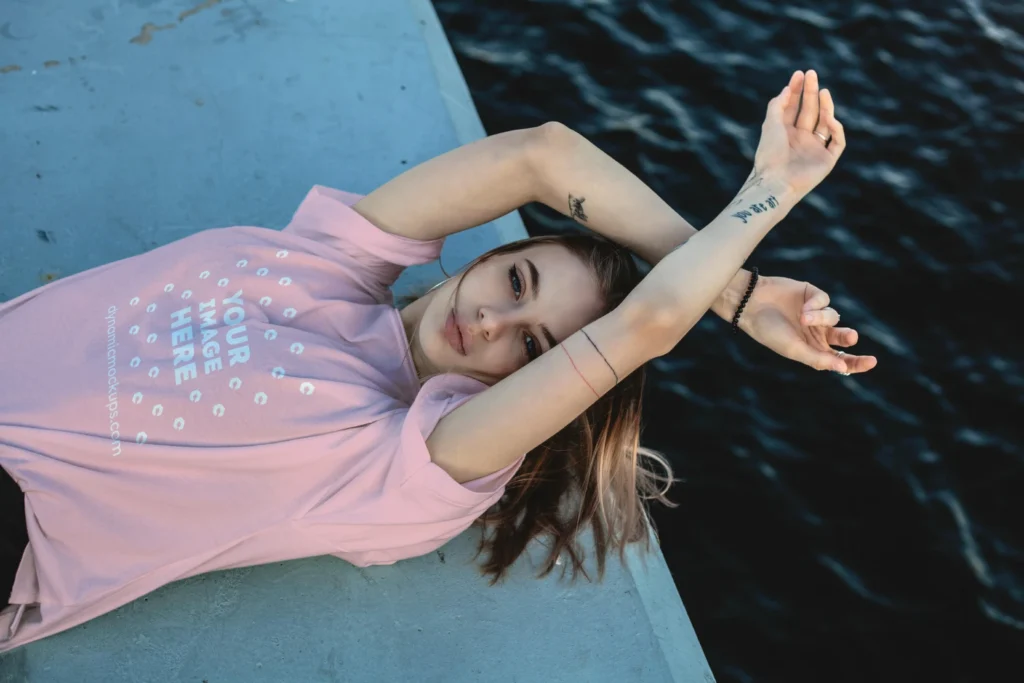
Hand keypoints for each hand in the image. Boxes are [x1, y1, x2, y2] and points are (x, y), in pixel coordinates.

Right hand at [738, 275, 876, 374]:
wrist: (751, 304)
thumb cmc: (769, 331)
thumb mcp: (794, 349)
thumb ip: (818, 359)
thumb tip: (843, 369)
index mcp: (812, 350)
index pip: (840, 359)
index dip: (856, 362)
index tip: (871, 362)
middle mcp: (816, 333)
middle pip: (843, 338)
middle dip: (848, 337)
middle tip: (850, 336)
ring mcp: (815, 313)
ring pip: (833, 316)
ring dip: (821, 318)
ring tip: (803, 317)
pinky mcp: (812, 295)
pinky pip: (825, 300)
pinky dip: (816, 304)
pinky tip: (803, 307)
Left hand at [753, 70, 845, 197]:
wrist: (776, 181)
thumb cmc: (770, 154)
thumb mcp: (770, 125)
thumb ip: (778, 105)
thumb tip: (788, 88)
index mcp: (785, 133)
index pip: (793, 107)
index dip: (797, 90)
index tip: (800, 74)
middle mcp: (800, 140)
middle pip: (809, 111)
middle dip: (811, 92)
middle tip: (812, 74)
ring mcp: (814, 149)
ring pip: (825, 123)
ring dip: (825, 106)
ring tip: (823, 90)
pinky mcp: (827, 160)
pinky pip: (837, 141)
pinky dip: (835, 129)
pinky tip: (828, 119)